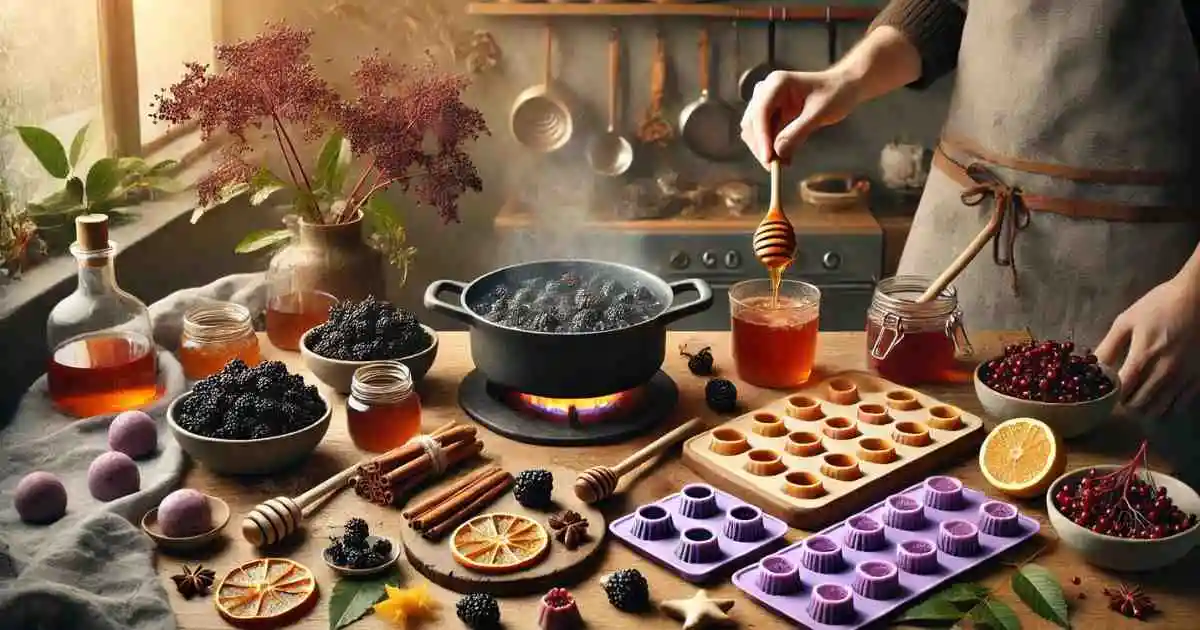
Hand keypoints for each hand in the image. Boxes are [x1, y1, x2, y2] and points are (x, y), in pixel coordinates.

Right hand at [739, 69, 860, 168]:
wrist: (844, 87)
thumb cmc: (835, 94)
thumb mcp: (819, 113)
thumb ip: (798, 132)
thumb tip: (778, 153)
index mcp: (777, 83)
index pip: (761, 112)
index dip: (762, 137)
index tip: (768, 159)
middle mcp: (767, 90)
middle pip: (752, 123)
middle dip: (761, 146)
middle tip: (774, 168)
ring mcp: (768, 102)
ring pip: (755, 131)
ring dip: (765, 149)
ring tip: (783, 164)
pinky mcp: (772, 114)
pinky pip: (766, 134)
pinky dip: (772, 148)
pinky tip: (785, 159)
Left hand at [1096, 276, 1199, 419]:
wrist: (1198, 298)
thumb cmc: (1159, 306)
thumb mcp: (1127, 321)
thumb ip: (1108, 345)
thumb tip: (1092, 366)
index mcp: (1144, 355)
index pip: (1123, 389)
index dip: (1111, 396)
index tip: (1105, 394)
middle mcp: (1165, 370)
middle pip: (1140, 403)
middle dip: (1125, 404)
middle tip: (1119, 398)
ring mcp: (1184, 376)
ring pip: (1160, 408)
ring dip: (1145, 409)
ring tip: (1137, 400)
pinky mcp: (1198, 378)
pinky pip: (1180, 404)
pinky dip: (1166, 407)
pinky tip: (1158, 399)